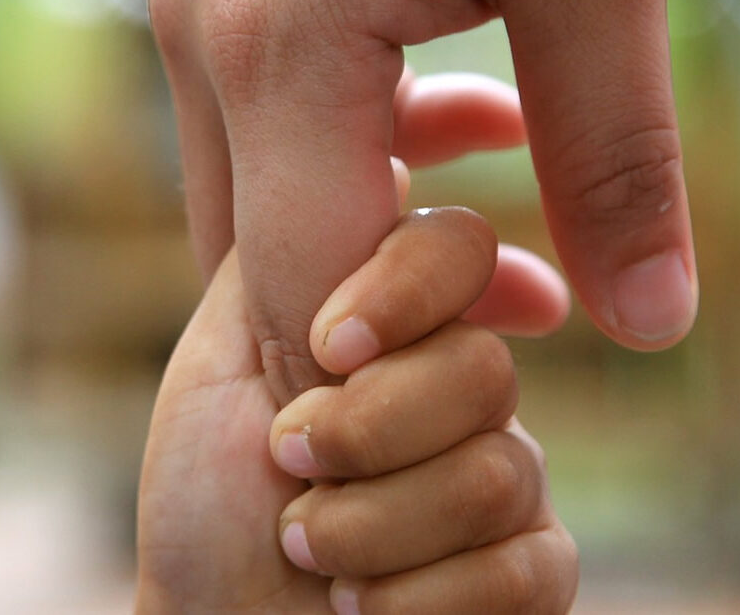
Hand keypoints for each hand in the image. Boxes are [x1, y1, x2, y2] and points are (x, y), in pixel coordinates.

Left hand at [136, 208, 575, 612]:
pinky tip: (364, 604)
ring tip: (306, 546)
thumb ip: (298, 256)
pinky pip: (534, 566)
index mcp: (391, 323)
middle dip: (362, 430)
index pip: (456, 249)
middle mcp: (456, 386)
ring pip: (501, 471)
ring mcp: (499, 476)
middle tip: (287, 463)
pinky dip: (422, 597)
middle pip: (481, 367)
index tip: (329, 344)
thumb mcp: (224, 354)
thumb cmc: (205, 499)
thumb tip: (387, 167)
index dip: (406, 284)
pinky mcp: (526, 569)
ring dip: (371, 526)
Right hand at [150, 0, 697, 403]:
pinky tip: (460, 131)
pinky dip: (331, 161)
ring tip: (497, 272)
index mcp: (278, 54)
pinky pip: (256, 117)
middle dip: (352, 328)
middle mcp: (204, 39)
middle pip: (251, 257)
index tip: (430, 452)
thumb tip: (645, 320)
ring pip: (242, 191)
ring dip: (344, 242)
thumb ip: (608, 150)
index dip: (364, 388)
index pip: (299, 289)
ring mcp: (195, 9)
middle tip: (465, 375)